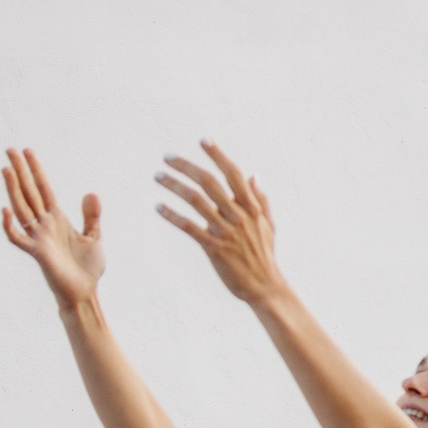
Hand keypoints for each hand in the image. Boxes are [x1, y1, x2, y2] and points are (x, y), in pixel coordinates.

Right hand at [1, 149, 105, 306]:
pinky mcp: (37, 253)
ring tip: (7, 169)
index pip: (44, 189)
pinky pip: (18, 238)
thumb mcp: (94, 237)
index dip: (36, 171)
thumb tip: (90, 193)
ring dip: (13, 189)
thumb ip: (91, 216)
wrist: (85, 291)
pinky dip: (9, 226)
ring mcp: (39, 237)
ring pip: (22, 208)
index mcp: (57, 218)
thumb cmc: (88, 268)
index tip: (28, 152)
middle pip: (29, 193)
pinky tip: (5, 210)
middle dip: (20, 172)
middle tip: (10, 150)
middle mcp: (45, 224)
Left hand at [156, 141, 287, 305]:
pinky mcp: (214, 248)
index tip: (203, 140)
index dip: (218, 155)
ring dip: (174, 186)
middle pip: (209, 183)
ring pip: (196, 201)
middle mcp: (238, 216)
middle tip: (167, 157)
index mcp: (251, 207)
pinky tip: (159, 207)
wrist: (265, 286)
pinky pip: (189, 227)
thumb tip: (253, 176)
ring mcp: (226, 232)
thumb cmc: (265, 255)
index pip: (233, 174)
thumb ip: (260, 199)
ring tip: (158, 177)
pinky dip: (173, 215)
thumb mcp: (269, 225)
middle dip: (186, 166)